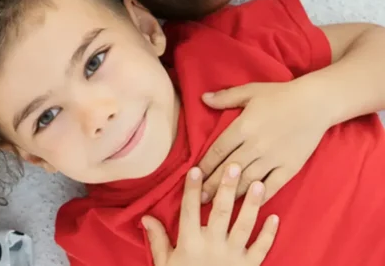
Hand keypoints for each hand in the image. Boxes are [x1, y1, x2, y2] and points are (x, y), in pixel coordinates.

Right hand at [143, 165, 278, 265]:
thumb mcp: (165, 265)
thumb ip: (158, 240)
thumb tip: (146, 217)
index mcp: (190, 243)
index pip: (189, 210)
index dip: (192, 189)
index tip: (196, 168)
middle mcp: (212, 247)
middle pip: (220, 212)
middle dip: (227, 188)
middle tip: (234, 166)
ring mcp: (233, 258)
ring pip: (244, 226)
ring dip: (252, 205)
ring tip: (258, 184)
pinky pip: (261, 249)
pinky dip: (269, 234)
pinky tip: (275, 217)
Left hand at [198, 80, 329, 203]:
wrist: (315, 103)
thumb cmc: (279, 95)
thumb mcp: (249, 91)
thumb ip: (225, 98)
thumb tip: (203, 98)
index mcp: (243, 127)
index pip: (218, 150)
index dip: (205, 165)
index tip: (193, 176)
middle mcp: (256, 145)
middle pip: (229, 169)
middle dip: (212, 185)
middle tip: (198, 199)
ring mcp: (273, 158)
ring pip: (247, 181)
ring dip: (231, 194)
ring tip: (216, 205)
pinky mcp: (290, 167)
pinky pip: (271, 186)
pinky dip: (258, 196)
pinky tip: (247, 205)